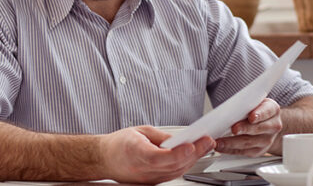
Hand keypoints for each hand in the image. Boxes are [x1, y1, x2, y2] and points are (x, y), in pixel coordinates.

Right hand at [99, 125, 214, 183]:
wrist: (104, 159)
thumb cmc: (119, 144)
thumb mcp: (140, 132)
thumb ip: (161, 137)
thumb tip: (181, 139)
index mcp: (135, 152)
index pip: (159, 157)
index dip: (177, 153)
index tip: (191, 145)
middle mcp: (142, 169)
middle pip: (173, 165)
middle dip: (194, 153)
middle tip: (208, 141)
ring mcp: (148, 179)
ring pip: (176, 172)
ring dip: (193, 159)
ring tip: (205, 146)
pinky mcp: (152, 182)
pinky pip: (172, 175)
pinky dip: (185, 165)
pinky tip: (194, 156)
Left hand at [215, 98, 282, 156]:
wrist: (267, 123)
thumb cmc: (257, 110)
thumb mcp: (255, 102)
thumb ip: (246, 104)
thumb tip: (228, 108)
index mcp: (272, 110)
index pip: (267, 111)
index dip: (259, 114)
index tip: (252, 117)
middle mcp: (273, 126)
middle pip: (258, 128)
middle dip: (244, 129)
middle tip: (234, 129)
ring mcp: (267, 140)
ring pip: (249, 142)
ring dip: (232, 142)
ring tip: (220, 141)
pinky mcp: (259, 150)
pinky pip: (244, 152)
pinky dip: (231, 150)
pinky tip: (222, 147)